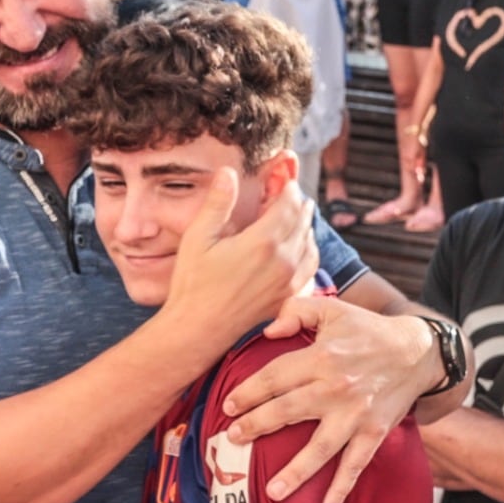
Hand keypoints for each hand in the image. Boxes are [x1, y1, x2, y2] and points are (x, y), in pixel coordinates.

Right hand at [158, 171, 314, 359]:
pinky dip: (309, 251)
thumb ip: (217, 202)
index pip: (289, 204)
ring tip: (298, 215)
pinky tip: (301, 247)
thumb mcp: (198, 237)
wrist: (198, 329)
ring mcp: (289, 281)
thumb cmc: (193, 285)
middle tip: (291, 192)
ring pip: (309, 244)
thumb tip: (228, 173)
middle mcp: (283, 260)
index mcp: (263, 241)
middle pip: (302, 221)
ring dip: (305, 225)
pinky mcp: (287, 297)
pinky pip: (309, 267)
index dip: (288, 187)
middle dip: (298, 203)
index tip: (284, 178)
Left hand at [226, 301, 437, 502]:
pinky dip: (341, 489)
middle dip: (257, 426)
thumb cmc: (368, 330)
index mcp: (321, 357)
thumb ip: (296, 311)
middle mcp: (336, 388)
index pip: (275, 376)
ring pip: (320, 448)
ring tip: (272, 492)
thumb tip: (267, 331)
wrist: (417, 352)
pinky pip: (355, 465)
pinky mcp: (374, 432)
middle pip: (288, 411)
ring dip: (295, 472)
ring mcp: (356, 414)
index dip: (249, 392)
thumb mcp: (333, 309)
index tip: (230, 406)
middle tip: (232, 439)